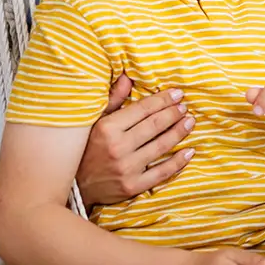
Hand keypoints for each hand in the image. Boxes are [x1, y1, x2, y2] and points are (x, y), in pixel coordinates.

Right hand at [77, 75, 194, 206]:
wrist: (74, 186)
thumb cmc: (85, 148)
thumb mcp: (94, 121)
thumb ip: (113, 99)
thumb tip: (128, 77)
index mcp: (106, 128)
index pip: (142, 110)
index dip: (163, 100)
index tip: (178, 93)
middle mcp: (117, 147)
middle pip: (154, 126)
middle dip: (173, 114)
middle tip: (185, 107)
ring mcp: (126, 168)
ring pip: (161, 147)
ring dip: (179, 133)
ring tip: (190, 122)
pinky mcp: (133, 186)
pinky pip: (162, 172)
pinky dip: (178, 162)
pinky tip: (190, 151)